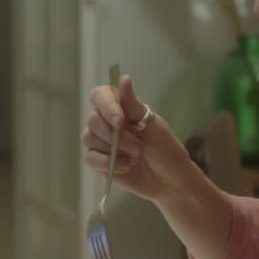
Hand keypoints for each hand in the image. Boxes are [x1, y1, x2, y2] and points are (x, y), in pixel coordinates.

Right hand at [82, 74, 195, 201]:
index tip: (121, 121)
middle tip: (139, 148)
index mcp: (121, 107)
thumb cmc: (165, 149)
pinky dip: (107, 163)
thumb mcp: (153, 125)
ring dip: (114, 150)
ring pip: (89, 138)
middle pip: (93, 119)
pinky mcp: (98, 161)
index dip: (106, 106)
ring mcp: (101, 141)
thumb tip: (123, 78)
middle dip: (116, 137)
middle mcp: (107, 121)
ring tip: (136, 158)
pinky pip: (90, 158)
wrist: (170, 180)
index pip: (100, 95)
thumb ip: (134, 105)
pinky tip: (127, 166)